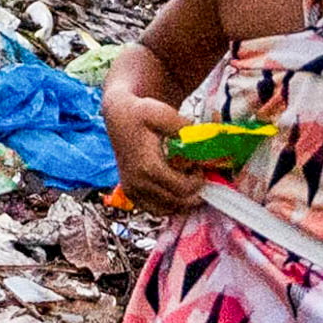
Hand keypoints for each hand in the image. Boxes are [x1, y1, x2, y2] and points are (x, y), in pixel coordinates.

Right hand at [99, 84, 192, 211]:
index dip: (197, 181)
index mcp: (147, 167)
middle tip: (197, 175)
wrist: (118, 116)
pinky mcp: (130, 193)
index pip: (182, 189)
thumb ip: (185, 129)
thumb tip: (203, 145)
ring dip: (182, 200)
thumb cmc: (141, 113)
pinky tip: (176, 189)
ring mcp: (132, 190)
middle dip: (193, 192)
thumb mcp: (164, 113)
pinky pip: (154, 209)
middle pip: (176, 202)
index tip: (200, 167)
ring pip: (166, 210)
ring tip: (187, 181)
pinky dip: (169, 204)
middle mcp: (137, 183)